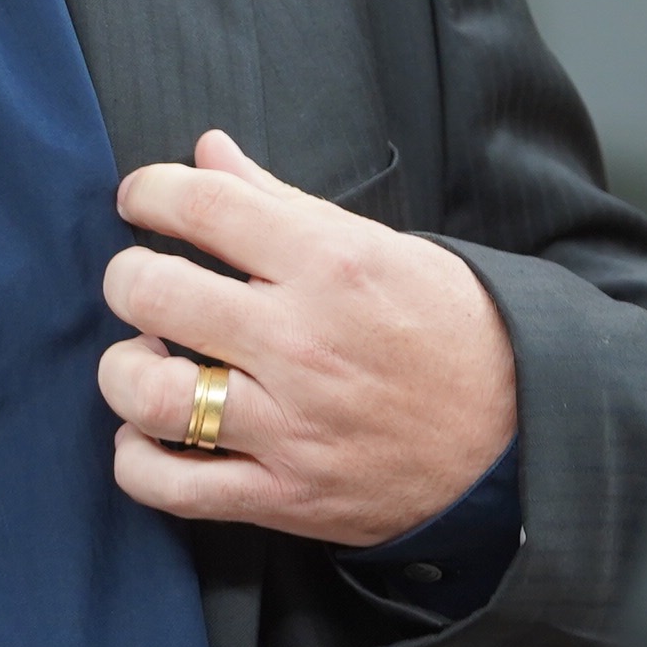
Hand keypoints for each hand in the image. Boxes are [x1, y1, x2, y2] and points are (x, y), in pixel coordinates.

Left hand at [96, 130, 516, 547]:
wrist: (521, 441)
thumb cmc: (452, 333)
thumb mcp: (381, 248)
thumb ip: (280, 201)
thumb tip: (208, 150)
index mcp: (330, 264)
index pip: (202, 206)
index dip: (150, 192)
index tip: (141, 199)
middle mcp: (301, 342)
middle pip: (152, 292)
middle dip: (126, 278)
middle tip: (140, 282)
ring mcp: (290, 425)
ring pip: (150, 394)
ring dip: (125, 370)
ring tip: (147, 357)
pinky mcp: (285, 497)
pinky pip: (171, 487)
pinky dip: (138, 462)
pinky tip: (149, 437)